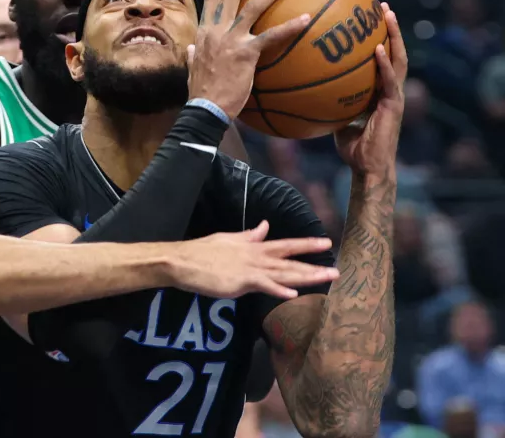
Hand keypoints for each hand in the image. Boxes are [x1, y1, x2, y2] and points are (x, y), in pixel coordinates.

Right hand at [170, 220, 337, 298]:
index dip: (306, 245)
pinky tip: (293, 294)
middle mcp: (256, 256)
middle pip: (290, 261)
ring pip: (283, 273)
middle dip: (314, 265)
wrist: (182, 261)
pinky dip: (278, 289)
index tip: (326, 243)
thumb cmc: (202, 252)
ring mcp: (249, 268)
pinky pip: (263, 286)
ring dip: (306, 276)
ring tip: (326, 279)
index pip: (285, 245)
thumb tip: (265, 226)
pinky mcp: (240, 281)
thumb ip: (249, 235)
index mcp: (253, 246)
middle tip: (338, 270)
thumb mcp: (228, 239)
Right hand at [188, 0, 310, 117]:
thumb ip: (192, 56)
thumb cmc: (201, 93)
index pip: (212, 1)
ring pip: (253, 6)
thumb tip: (189, 49)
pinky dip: (291, 26)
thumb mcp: (192, 69)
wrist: (205, 108)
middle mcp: (216, 31)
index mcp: (204, 34)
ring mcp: (231, 40)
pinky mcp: (246, 53)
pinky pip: (272, 35)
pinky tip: (307, 19)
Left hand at [335, 3, 406, 176]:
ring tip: (387, 15)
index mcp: (379, 90)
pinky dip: (383, 63)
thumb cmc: (352, 148)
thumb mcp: (336, 119)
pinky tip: (377, 49)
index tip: (369, 18)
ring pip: (398, 59)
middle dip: (390, 28)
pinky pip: (389, 80)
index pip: (381, 58)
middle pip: (394, 51)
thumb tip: (302, 89)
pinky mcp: (394, 106)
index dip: (378, 38)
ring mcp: (394, 96)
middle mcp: (390, 89)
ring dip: (394, 36)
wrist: (368, 168)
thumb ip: (327, 102)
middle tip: (383, 5)